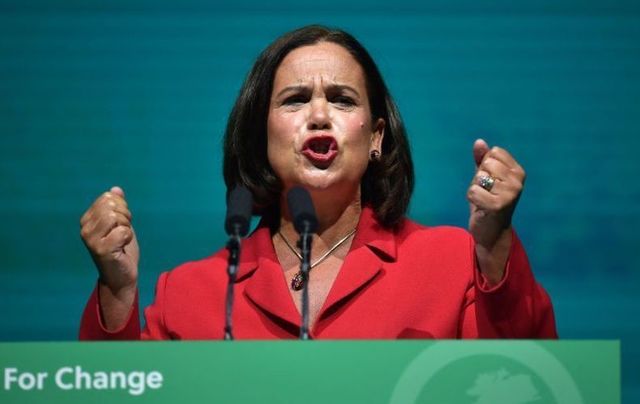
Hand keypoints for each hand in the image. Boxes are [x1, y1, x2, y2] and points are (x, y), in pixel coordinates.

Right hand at [80, 186, 138, 291]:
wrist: (121, 276)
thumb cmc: (121, 249)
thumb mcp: (121, 224)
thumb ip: (117, 207)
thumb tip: (115, 189)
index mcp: (87, 220)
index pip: (107, 197)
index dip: (122, 206)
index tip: (122, 222)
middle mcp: (85, 228)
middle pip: (111, 205)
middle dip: (125, 216)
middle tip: (124, 230)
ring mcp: (91, 239)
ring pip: (115, 217)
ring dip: (126, 227)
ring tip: (122, 239)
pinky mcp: (101, 249)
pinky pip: (122, 232)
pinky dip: (128, 237)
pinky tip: (122, 246)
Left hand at [467, 139, 524, 283]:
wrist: (491, 232)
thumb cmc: (487, 202)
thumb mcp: (485, 178)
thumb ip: (481, 159)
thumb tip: (479, 142)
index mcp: (518, 172)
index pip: (493, 153)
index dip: (485, 166)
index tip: (490, 182)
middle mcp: (518, 182)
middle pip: (486, 164)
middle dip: (479, 178)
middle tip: (486, 193)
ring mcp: (511, 193)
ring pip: (478, 178)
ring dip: (475, 189)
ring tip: (484, 200)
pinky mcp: (498, 205)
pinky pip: (473, 191)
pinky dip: (472, 199)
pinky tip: (481, 208)